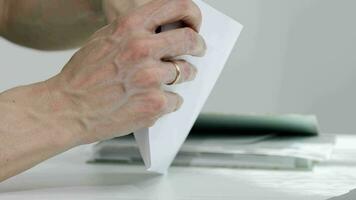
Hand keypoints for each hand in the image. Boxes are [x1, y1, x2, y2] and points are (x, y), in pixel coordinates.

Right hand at [46, 0, 205, 144]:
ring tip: (170, 81)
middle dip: (198, 46)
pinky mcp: (154, 103)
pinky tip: (154, 102)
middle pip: (190, 40)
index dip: (192, 15)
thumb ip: (135, 32)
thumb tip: (163, 31)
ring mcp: (150, 77)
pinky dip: (169, 102)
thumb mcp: (105, 39)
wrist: (66, 109)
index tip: (194, 24)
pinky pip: (176, 100)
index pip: (176, 6)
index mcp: (130, 26)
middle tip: (198, 50)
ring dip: (183, 77)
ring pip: (186, 72)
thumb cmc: (82, 77)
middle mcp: (142, 48)